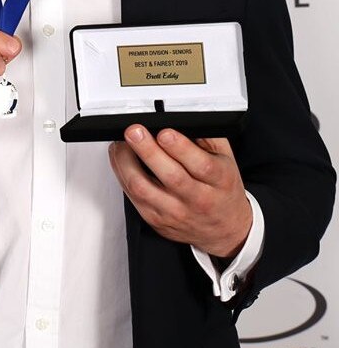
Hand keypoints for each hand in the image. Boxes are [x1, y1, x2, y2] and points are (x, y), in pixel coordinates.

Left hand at [109, 125, 252, 257]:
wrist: (223, 229)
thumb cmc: (221, 188)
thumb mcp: (226, 159)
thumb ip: (208, 137)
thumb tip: (181, 118)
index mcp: (219, 180)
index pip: (202, 166)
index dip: (181, 148)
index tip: (165, 133)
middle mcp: (198, 199)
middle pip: (171, 177)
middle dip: (148, 151)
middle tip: (134, 132)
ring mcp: (175, 212)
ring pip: (144, 189)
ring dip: (126, 163)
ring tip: (121, 144)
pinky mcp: (155, 219)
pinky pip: (132, 197)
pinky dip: (122, 174)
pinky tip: (121, 159)